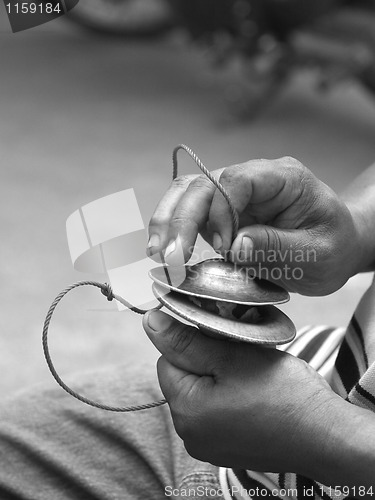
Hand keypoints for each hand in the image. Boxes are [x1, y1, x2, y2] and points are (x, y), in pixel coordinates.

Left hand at [142, 310, 339, 475]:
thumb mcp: (231, 357)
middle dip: (205, 360)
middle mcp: (190, 435)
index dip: (191, 343)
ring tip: (249, 374)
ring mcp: (208, 445)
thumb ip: (187, 341)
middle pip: (183, 378)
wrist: (325, 435)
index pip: (167, 361)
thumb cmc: (282, 393)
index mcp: (186, 411)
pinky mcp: (226, 448)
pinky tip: (252, 394)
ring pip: (200, 393)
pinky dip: (228, 397)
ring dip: (218, 377)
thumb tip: (150, 322)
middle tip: (238, 355)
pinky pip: (214, 412)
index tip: (220, 339)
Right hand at [147, 156, 360, 294]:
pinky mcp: (220, 214)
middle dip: (181, 220)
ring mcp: (233, 196)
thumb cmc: (333, 246)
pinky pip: (188, 215)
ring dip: (167, 223)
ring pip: (187, 195)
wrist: (334, 247)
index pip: (237, 180)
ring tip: (158, 255)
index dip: (221, 212)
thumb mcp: (319, 253)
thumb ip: (279, 247)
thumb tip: (234, 245)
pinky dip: (172, 232)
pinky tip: (165, 254)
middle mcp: (253, 180)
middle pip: (203, 184)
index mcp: (283, 178)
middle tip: (170, 258)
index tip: (223, 248)